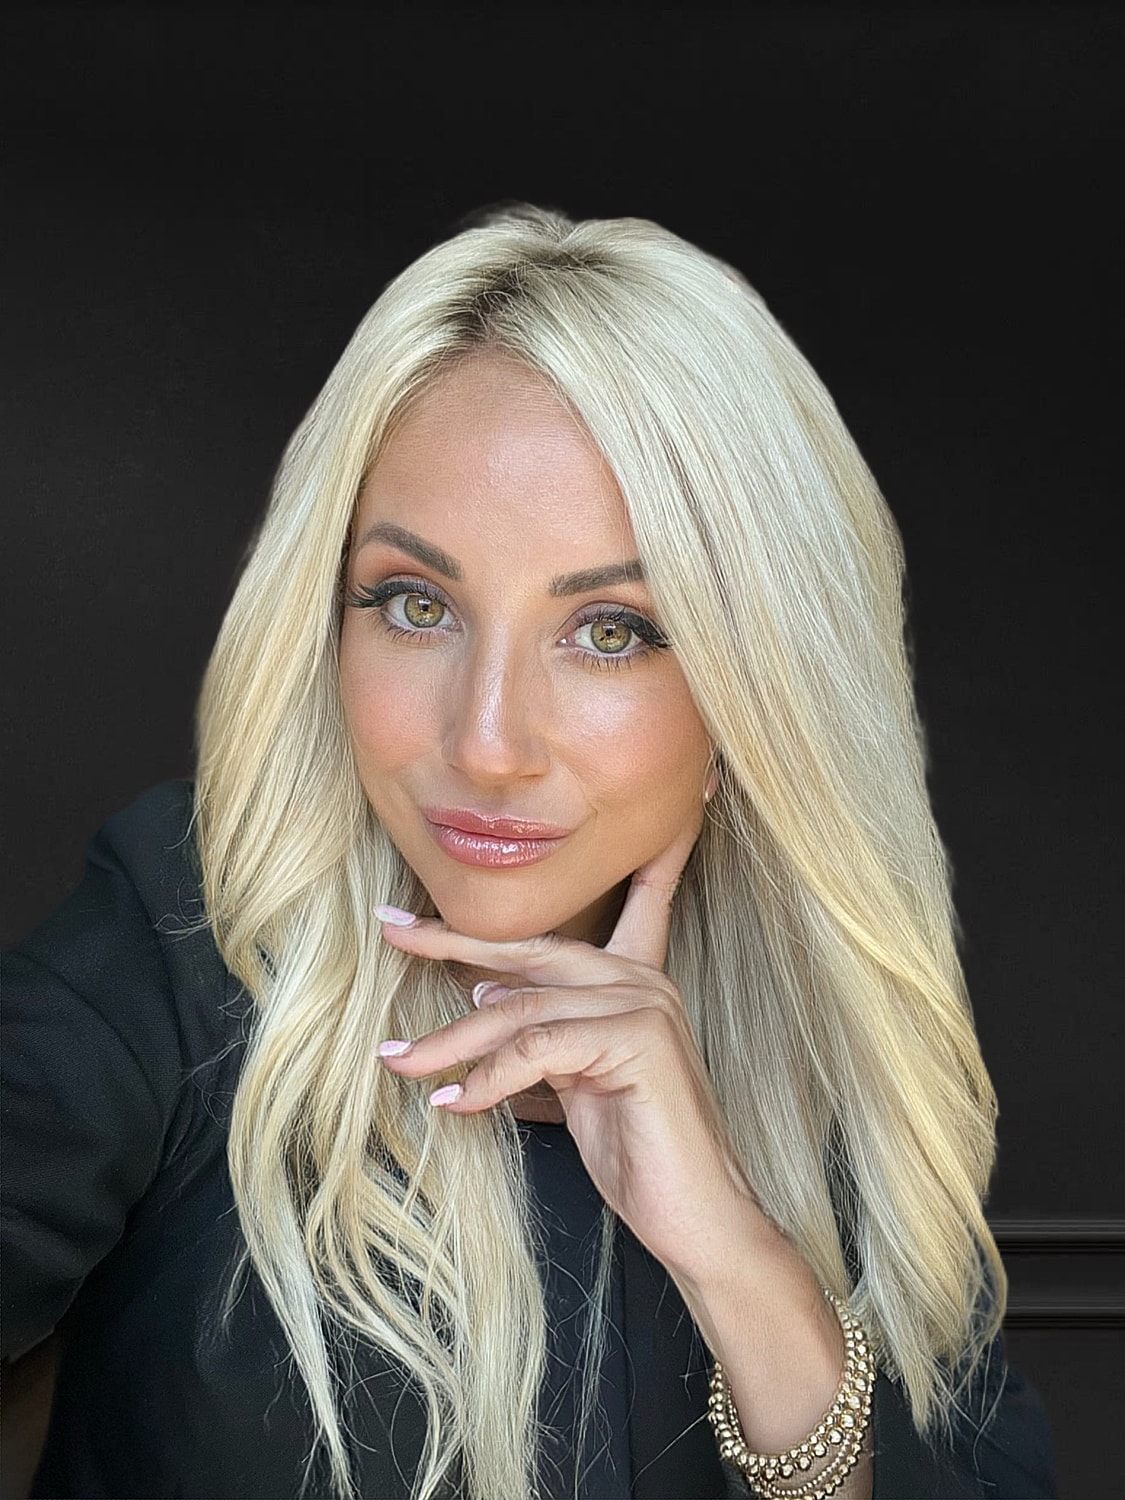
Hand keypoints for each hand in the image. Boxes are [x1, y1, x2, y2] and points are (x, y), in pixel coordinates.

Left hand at [375, 812, 766, 1281]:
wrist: (698, 1214)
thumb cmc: (637, 1152)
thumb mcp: (574, 1080)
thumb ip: (541, 1035)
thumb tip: (480, 997)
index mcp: (627, 979)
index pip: (542, 940)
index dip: (473, 928)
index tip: (405, 921)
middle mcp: (640, 979)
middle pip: (525, 955)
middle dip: (450, 944)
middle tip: (390, 936)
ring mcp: (644, 1004)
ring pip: (522, 1010)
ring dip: (452, 1040)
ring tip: (402, 1061)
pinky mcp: (639, 1039)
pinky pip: (539, 1048)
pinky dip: (488, 1077)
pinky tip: (456, 1101)